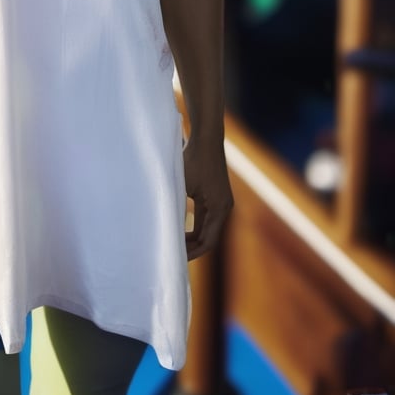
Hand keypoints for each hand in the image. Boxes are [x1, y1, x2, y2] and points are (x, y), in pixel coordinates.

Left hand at [182, 134, 232, 260]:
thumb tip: (170, 231)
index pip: (208, 242)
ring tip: (174, 242)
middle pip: (209, 237)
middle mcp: (224, 208)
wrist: (206, 137)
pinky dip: (195, 225)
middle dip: (192, 247)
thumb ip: (179, 209)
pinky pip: (208, 217)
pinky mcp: (217, 194)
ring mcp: (222, 201)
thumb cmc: (193, 160)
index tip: (176, 257)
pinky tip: (180, 226)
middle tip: (172, 253)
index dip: (192, 253)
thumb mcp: (182, 186)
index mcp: (219, 209)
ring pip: (208, 227)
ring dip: (193, 236)